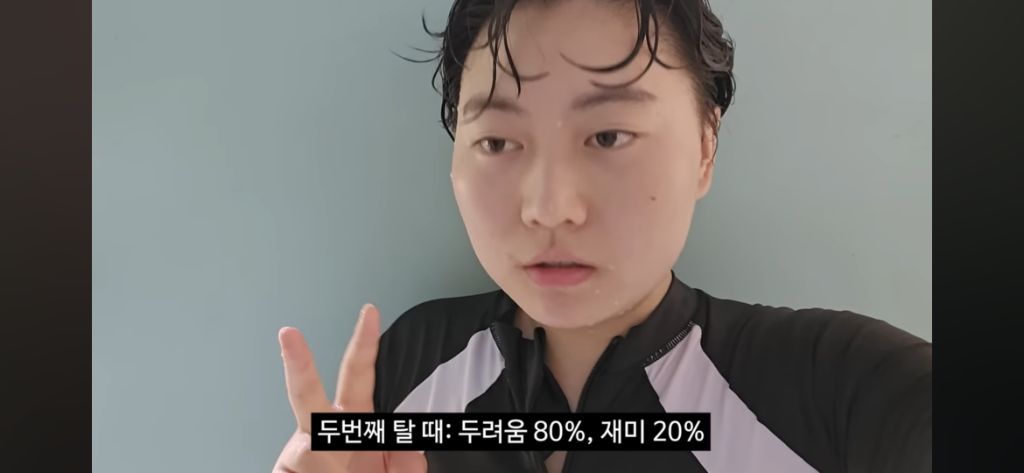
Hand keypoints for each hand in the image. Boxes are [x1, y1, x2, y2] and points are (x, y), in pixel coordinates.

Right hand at [272, 304, 426, 472]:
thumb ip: (408, 461)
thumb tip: (410, 442)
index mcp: (357, 423)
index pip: (360, 377)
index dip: (364, 345)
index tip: (369, 313)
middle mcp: (323, 436)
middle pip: (306, 395)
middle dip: (298, 364)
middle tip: (288, 334)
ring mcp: (299, 458)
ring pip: (304, 449)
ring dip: (330, 464)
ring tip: (345, 471)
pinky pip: (293, 469)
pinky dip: (319, 472)